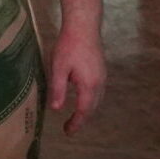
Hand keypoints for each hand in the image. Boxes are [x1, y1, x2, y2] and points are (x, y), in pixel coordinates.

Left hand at [47, 22, 106, 136]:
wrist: (84, 26)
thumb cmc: (69, 45)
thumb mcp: (58, 68)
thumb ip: (58, 89)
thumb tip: (57, 109)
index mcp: (89, 85)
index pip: (84, 111)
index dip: (76, 123)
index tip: (68, 132)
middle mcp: (100, 83)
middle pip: (93, 108)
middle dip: (82, 120)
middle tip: (70, 128)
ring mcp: (103, 76)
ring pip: (97, 100)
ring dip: (88, 111)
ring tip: (76, 117)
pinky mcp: (102, 70)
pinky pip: (98, 92)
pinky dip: (91, 101)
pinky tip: (83, 98)